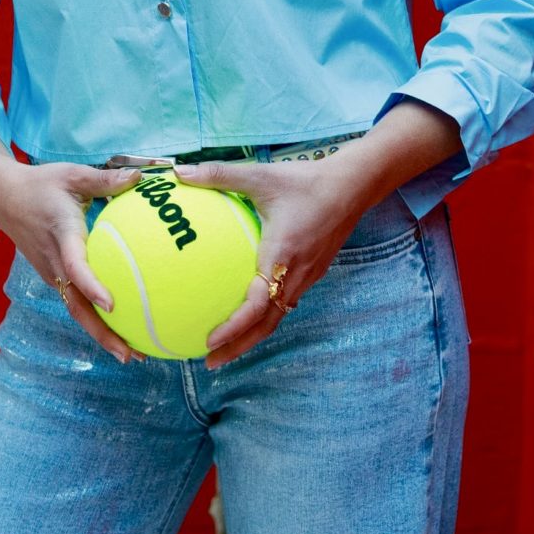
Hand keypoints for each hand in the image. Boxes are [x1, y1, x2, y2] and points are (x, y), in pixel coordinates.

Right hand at [0, 161, 146, 364]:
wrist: (3, 198)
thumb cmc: (41, 184)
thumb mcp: (72, 174)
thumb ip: (105, 179)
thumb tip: (140, 178)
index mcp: (62, 234)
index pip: (75, 266)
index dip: (93, 286)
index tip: (112, 305)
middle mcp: (54, 261)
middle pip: (76, 305)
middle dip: (102, 333)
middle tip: (131, 354)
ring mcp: (51, 273)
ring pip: (76, 309)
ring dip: (101, 333)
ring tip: (133, 352)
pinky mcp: (53, 276)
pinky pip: (75, 300)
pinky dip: (95, 318)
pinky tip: (120, 325)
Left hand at [172, 156, 372, 367]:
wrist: (353, 186)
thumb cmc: (306, 180)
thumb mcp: (260, 175)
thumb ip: (219, 174)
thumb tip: (179, 171)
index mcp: (282, 256)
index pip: (258, 306)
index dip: (235, 328)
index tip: (210, 340)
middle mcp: (296, 274)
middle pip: (266, 325)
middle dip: (238, 347)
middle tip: (209, 362)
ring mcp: (307, 276)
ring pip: (277, 317)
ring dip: (251, 336)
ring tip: (224, 346)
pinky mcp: (312, 272)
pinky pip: (286, 301)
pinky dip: (265, 316)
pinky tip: (248, 309)